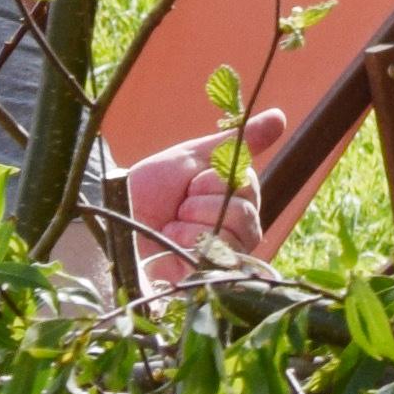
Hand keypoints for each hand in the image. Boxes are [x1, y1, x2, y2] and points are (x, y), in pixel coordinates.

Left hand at [119, 144, 258, 264]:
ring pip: (232, 235)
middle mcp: (239, 228)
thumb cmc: (151, 188)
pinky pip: (215, 258)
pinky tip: (170, 243)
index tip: (191, 182)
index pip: (248, 186)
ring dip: (192, 225)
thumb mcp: (194, 156)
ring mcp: (225, 255)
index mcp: (239, 198)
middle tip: (179, 206)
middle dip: (202, 204)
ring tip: (171, 226)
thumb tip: (280, 117)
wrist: (114, 217)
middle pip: (244, 212)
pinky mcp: (207, 276)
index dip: (214, 181)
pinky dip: (188, 244)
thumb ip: (238, 141)